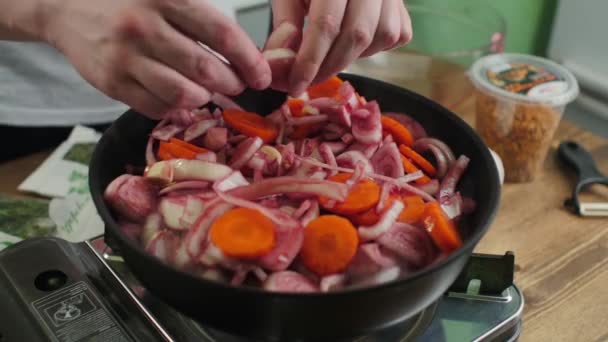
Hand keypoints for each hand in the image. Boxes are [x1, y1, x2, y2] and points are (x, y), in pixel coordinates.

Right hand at [40, 0, 270, 118]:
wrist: (66, 7)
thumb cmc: (127, 1)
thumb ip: (200, 16)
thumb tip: (245, 52)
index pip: (221, 33)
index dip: (249, 59)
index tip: (262, 76)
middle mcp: (144, 26)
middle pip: (205, 69)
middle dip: (231, 84)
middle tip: (236, 85)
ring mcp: (125, 58)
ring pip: (183, 94)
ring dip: (204, 98)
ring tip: (207, 91)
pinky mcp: (111, 83)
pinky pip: (156, 108)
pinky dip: (175, 109)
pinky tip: (178, 99)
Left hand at [272, 0, 412, 95]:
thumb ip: (285, 21)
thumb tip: (283, 60)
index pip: (326, 24)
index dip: (310, 61)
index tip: (295, 84)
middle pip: (356, 35)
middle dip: (330, 66)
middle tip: (309, 79)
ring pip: (381, 37)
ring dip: (353, 56)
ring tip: (331, 54)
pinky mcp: (403, 5)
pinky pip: (396, 36)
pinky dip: (374, 48)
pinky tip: (353, 42)